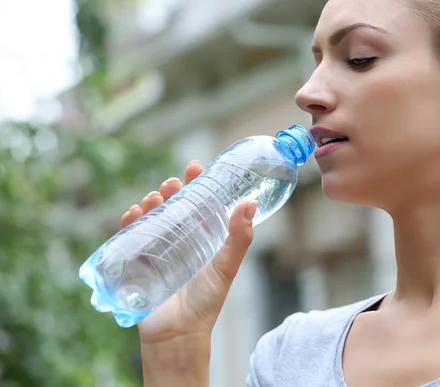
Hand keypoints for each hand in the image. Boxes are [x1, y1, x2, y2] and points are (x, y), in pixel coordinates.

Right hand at [120, 160, 256, 383]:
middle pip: (171, 206)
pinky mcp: (136, 261)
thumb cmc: (206, 301)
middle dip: (169, 191)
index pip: (198, 203)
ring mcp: (155, 248)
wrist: (179, 333)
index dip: (196, 184)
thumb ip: (240, 237)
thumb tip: (250, 204)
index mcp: (200, 236)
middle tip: (171, 184)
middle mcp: (178, 238)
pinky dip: (128, 222)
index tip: (195, 167)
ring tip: (153, 198)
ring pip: (150, 217)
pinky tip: (133, 214)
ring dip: (150, 204)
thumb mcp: (226, 266)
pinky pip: (129, 236)